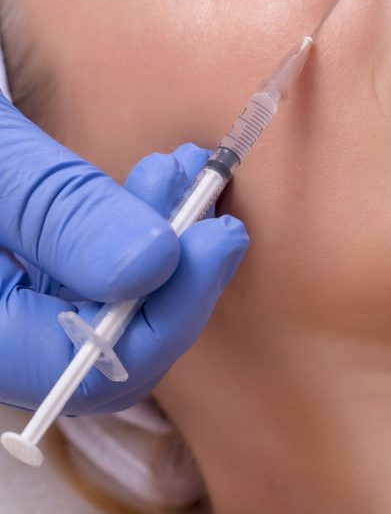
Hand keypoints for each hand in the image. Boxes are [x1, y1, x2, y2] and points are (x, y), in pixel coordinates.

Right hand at [0, 95, 247, 414]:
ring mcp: (14, 304)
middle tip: (208, 195)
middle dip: (174, 270)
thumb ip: (59, 214)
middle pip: (108, 345)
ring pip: (110, 307)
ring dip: (163, 239)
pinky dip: (134, 227)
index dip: (165, 315)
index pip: (83, 373)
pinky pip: (94, 272)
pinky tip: (157, 178)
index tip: (218, 239)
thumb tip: (154, 262)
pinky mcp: (30, 271)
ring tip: (183, 169)